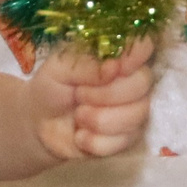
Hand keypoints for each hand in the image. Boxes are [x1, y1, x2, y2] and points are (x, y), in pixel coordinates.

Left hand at [27, 38, 154, 160]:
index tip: (116, 68)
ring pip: (137, 115)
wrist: (41, 124)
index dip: (136, 55)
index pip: (145, 45)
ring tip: (79, 116)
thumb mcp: (59, 68)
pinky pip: (123, 141)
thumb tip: (114, 67)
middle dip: (106, 94)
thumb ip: (87, 64)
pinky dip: (95, 141)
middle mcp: (133, 79)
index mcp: (118, 54)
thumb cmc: (52, 87)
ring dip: (98, 119)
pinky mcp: (130, 137)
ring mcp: (135, 109)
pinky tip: (81, 135)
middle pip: (143, 82)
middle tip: (79, 94)